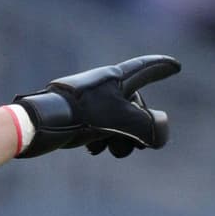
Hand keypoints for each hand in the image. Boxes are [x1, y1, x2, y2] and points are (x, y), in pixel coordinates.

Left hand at [14, 54, 180, 157]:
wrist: (39, 123)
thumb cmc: (83, 115)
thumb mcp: (124, 121)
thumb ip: (151, 128)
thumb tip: (160, 137)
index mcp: (116, 77)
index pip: (145, 68)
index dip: (161, 68)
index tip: (175, 66)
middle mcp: (102, 85)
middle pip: (133, 105)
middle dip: (140, 126)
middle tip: (142, 145)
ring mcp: (87, 101)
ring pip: (115, 120)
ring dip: (120, 138)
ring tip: (113, 149)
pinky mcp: (72, 116)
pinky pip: (96, 127)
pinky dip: (100, 140)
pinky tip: (93, 149)